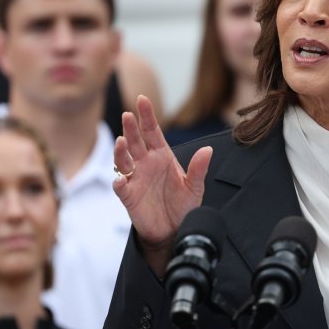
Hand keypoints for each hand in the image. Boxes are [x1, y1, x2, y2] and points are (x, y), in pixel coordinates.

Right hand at [113, 95, 212, 275]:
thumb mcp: (195, 187)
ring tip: (122, 141)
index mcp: (162, 156)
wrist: (174, 230)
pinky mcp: (129, 196)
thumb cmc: (183, 205)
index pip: (152, 132)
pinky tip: (121, 178)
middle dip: (131, 128)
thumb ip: (199, 168)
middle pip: (136, 141)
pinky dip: (119, 182)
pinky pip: (121, 187)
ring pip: (123, 160)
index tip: (142, 99)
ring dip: (121, 151)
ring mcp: (136, 178)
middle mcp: (146, 164)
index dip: (147, 116)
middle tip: (128, 115)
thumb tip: (208, 149)